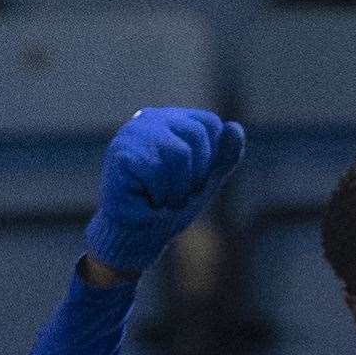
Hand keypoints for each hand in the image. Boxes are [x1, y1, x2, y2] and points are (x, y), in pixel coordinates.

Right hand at [85, 107, 245, 273]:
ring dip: (178, 188)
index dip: (211, 158)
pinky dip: (159, 194)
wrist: (139, 235)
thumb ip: (224, 156)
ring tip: (162, 198)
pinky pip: (157, 170)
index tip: (193, 178)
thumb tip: (235, 127)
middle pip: (196, 134)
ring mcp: (133, 134)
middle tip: (177, 193)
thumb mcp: (207, 180)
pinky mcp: (120, 152)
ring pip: (179, 153)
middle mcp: (151, 119)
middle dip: (195, 174)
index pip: (210, 123)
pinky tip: (146, 199)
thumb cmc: (171, 205)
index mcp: (173, 121)